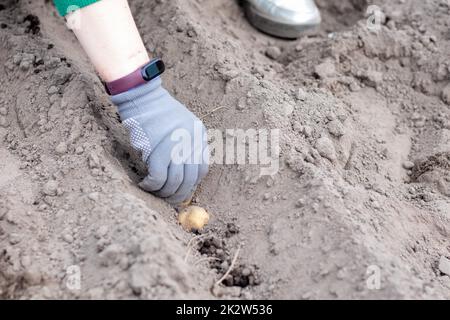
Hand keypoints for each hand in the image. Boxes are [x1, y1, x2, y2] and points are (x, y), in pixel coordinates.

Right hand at [111, 78, 208, 204]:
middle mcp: (191, 140)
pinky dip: (152, 186)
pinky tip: (145, 185)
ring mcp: (175, 146)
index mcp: (199, 134)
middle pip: (190, 178)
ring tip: (155, 193)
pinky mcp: (157, 150)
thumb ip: (186, 146)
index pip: (202, 168)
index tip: (182, 190)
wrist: (142, 97)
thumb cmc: (157, 113)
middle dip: (179, 194)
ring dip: (164, 193)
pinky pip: (158, 178)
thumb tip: (183, 177)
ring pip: (175, 181)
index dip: (192, 183)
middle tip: (169, 201)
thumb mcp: (181, 125)